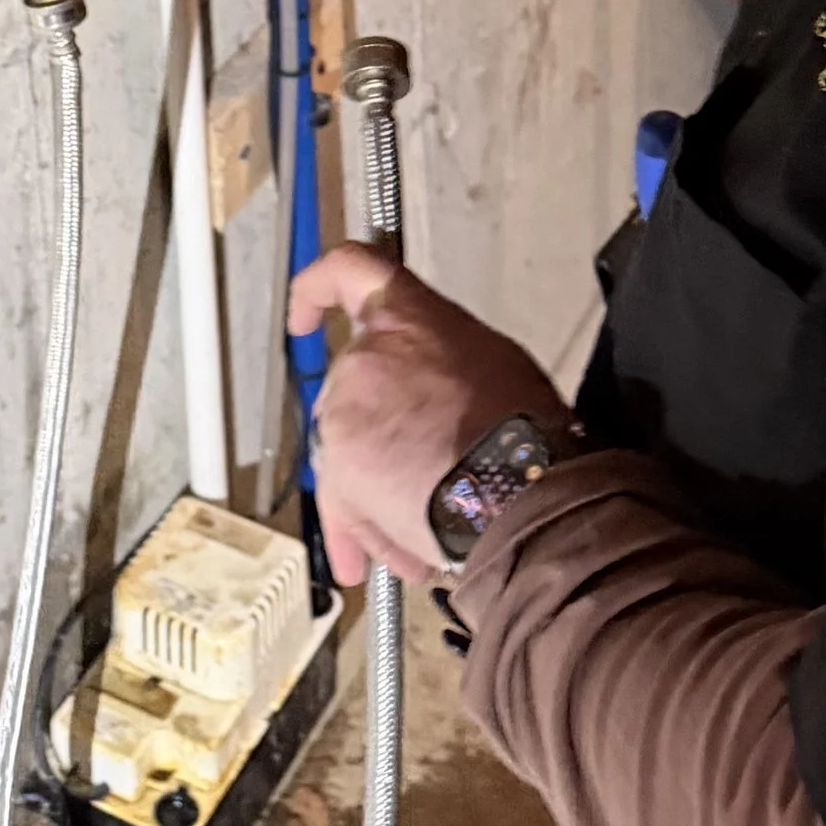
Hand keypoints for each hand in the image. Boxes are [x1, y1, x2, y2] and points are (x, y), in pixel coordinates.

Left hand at [288, 245, 567, 583]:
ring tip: (431, 520)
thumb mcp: (491, 361)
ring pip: (348, 452)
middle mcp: (363, 359)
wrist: (519, 491)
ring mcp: (344, 417)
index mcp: (405, 319)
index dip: (319, 287)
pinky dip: (368, 529)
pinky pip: (346, 506)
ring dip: (379, 485)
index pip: (350, 269)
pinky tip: (400, 555)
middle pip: (352, 388)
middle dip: (380, 427)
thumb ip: (438, 359)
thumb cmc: (522, 424)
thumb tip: (428, 388)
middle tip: (423, 466)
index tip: (303, 317)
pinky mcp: (339, 474)